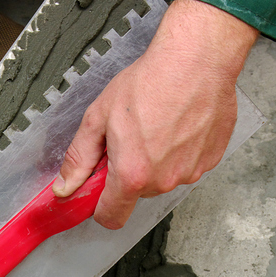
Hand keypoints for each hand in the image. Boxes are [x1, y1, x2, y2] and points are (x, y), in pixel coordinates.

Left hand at [52, 0, 257, 228]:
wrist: (196, 59)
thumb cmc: (151, 81)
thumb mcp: (99, 116)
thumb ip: (78, 158)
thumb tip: (65, 186)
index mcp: (132, 174)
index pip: (111, 217)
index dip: (100, 207)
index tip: (99, 191)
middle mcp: (163, 180)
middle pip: (137, 193)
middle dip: (130, 172)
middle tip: (131, 137)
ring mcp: (190, 172)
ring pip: (163, 178)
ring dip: (157, 161)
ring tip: (158, 125)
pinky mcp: (210, 161)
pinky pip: (187, 165)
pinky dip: (181, 151)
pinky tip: (178, 125)